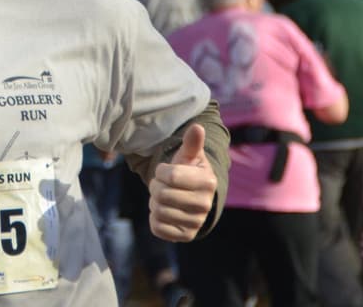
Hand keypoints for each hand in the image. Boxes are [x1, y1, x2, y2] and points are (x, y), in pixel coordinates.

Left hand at [149, 124, 216, 241]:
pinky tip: (164, 212)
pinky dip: (154, 219)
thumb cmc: (188, 171)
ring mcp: (196, 222)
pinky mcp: (186, 236)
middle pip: (162, 194)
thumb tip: (197, 127)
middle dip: (156, 187)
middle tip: (161, 185)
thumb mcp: (189, 156)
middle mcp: (205, 204)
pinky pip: (158, 228)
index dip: (160, 171)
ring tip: (163, 198)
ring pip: (158, 211)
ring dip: (154, 202)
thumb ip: (192, 143)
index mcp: (207, 181)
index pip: (170, 176)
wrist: (194, 197)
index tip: (165, 171)